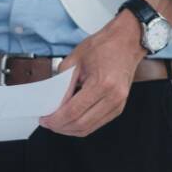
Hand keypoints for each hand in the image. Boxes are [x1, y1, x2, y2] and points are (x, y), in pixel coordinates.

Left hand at [39, 10, 145, 136]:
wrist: (126, 42)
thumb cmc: (103, 46)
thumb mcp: (74, 60)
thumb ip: (62, 83)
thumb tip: (52, 102)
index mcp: (102, 83)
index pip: (73, 111)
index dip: (55, 119)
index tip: (44, 119)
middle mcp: (113, 97)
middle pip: (81, 124)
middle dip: (60, 126)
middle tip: (47, 122)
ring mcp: (118, 104)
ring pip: (89, 128)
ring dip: (70, 129)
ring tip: (56, 122)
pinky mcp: (118, 107)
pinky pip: (96, 124)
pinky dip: (81, 125)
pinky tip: (70, 120)